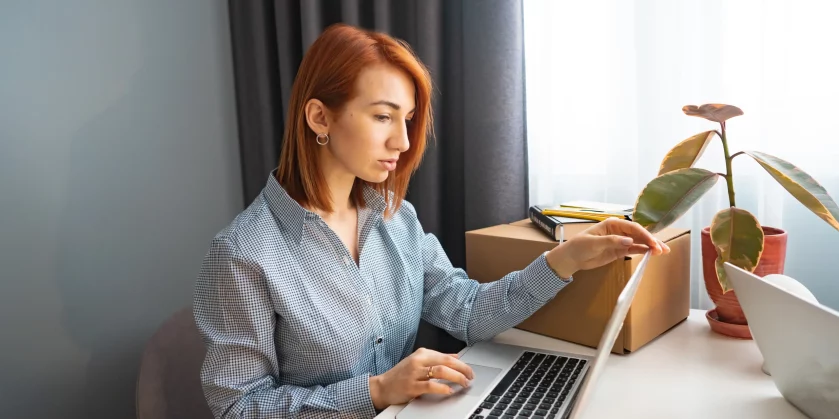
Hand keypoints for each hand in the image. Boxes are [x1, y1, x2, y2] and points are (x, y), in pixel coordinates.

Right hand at [368, 347, 473, 409]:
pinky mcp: (411, 386)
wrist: (382, 386)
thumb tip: (455, 356)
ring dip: (456, 377)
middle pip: (446, 362)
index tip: (469, 370)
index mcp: (422, 353)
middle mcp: (418, 361)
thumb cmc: (400, 375)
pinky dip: (442, 388)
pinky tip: (449, 390)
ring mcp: (414, 373)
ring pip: (441, 371)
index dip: (461, 364)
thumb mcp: (418, 362)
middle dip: (462, 369)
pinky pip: (430, 385)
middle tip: (470, 377)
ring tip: (463, 383)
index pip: (447, 356)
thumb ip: (437, 359)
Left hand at [546, 218, 670, 277]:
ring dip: (650, 247)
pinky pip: (633, 250)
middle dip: (651, 241)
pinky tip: (651, 254)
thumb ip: (612, 241)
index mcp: (612, 224)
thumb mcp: (594, 243)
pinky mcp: (619, 251)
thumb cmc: (580, 246)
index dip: (644, 235)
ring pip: (638, 242)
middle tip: (663, 249)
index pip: (632, 228)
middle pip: (638, 234)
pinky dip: (642, 252)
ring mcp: (620, 241)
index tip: (653, 243)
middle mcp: (618, 231)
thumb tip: (629, 241)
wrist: (572, 258)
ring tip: (663, 252)